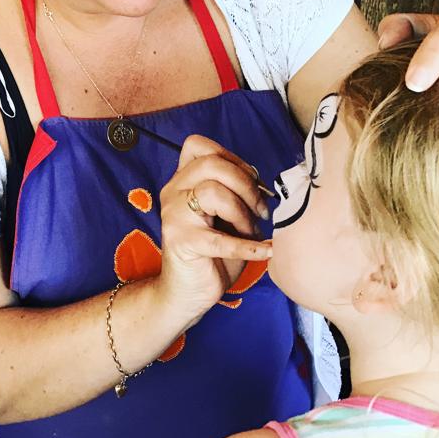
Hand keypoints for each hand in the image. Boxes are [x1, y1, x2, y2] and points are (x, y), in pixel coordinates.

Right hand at [156, 135, 271, 326]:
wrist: (185, 292)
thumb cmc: (211, 252)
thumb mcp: (221, 214)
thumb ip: (231, 191)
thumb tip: (263, 182)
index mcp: (181, 181)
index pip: (197, 145)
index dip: (231, 157)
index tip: (250, 181)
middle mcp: (173, 193)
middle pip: (210, 164)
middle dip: (245, 184)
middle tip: (259, 210)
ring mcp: (174, 217)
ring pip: (213, 192)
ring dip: (243, 213)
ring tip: (250, 232)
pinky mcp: (183, 243)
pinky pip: (222, 240)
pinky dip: (250, 247)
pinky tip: (265, 251)